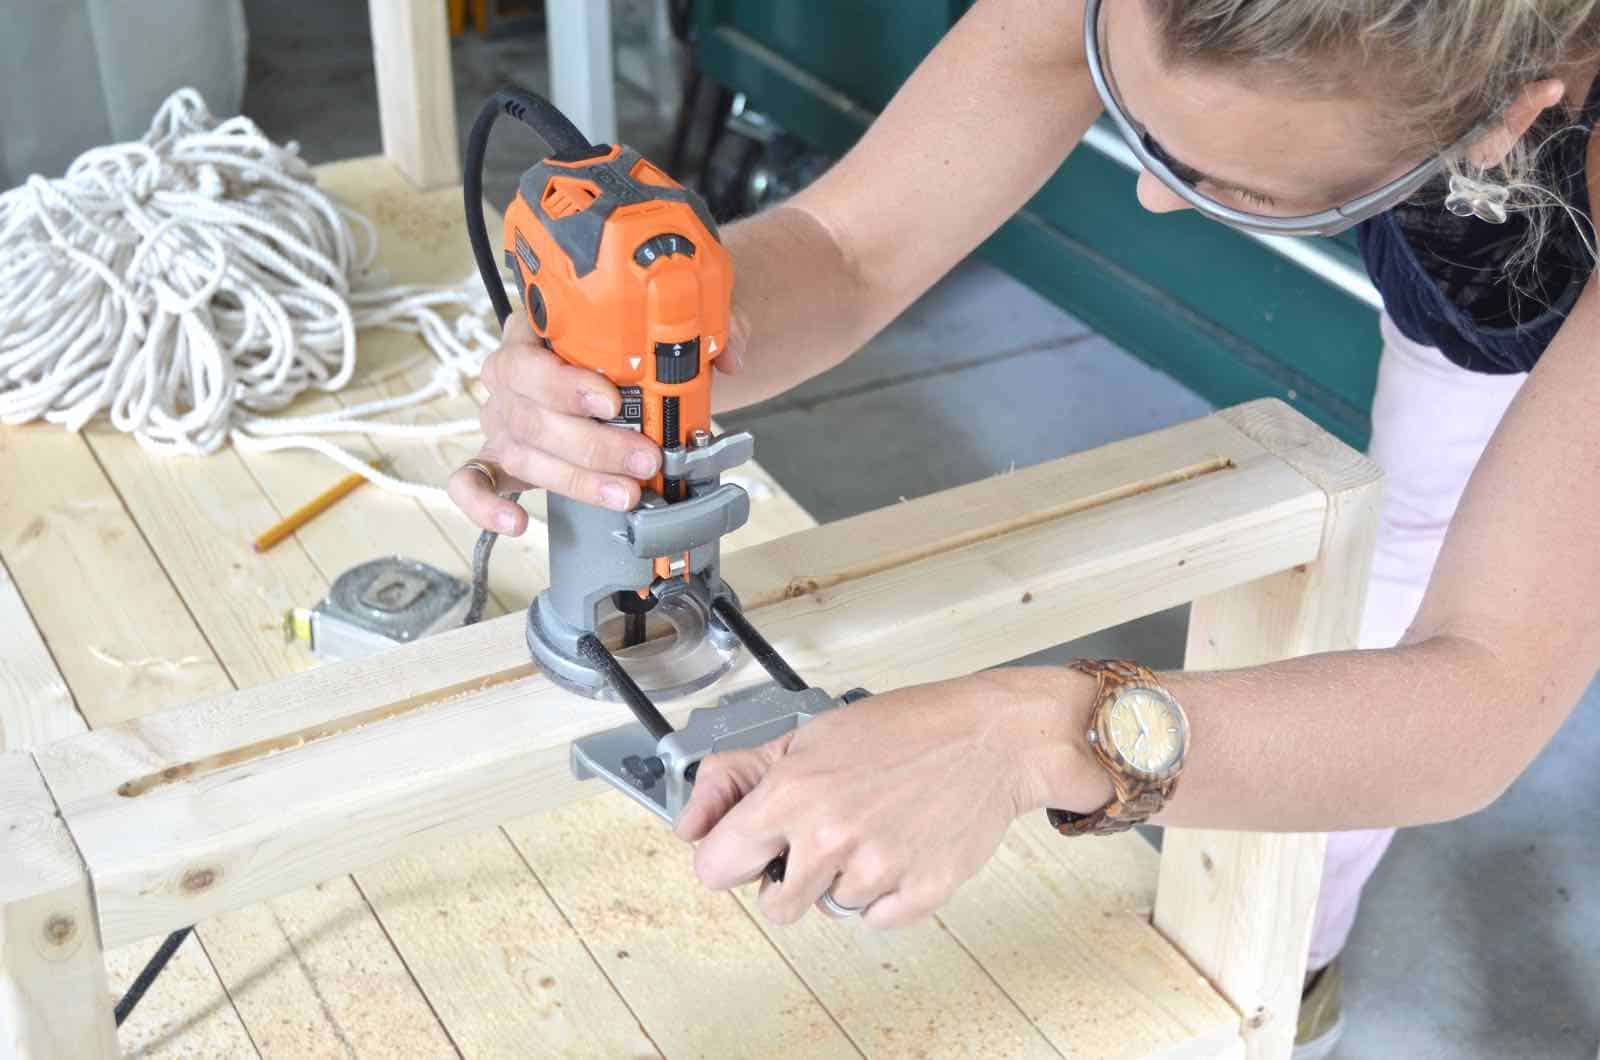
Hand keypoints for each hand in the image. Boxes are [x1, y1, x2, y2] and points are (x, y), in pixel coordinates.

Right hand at [448, 311, 667, 532]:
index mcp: (529, 335)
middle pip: (533, 418)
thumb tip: (723, 362)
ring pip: (523, 456)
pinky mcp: (496, 460)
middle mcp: (505, 379)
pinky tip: (516, 522)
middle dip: (594, 445)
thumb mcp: (650, 336)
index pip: (529, 360)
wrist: (607, 377)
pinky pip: (472, 482)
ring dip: (578, 480)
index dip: (567, 385)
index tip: (612, 402)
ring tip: (625, 493)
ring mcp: (499, 421)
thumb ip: (683, 340)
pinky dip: (486, 506)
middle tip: (644, 458)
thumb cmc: (621, 353)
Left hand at [674, 668, 1104, 928]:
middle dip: (791, 878)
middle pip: (776, 907)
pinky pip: (878, 920)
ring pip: (832, 909)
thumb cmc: (905, 729)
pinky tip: (901, 848)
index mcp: (791, 795)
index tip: (752, 848)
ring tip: (874, 829)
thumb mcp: (807, 737)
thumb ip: (736, 779)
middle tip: (823, 838)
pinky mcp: (920, 892)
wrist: (991, 737)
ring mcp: (877, 868)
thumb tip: (690, 825)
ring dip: (846, 880)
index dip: (732, 857)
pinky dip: (887, 894)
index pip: (715, 868)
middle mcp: (829, 837)